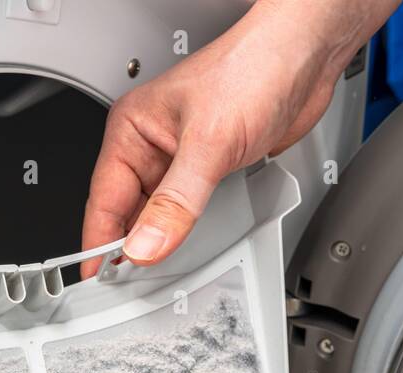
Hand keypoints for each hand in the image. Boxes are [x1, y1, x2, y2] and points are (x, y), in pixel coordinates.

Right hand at [81, 0, 397, 277]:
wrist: (304, 56)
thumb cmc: (253, 69)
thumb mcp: (209, 144)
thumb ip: (176, 202)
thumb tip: (146, 245)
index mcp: (132, 129)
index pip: (103, 199)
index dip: (99, 243)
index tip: (97, 279)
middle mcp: (151, 144)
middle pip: (127, 213)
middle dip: (130, 248)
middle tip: (131, 287)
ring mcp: (179, 159)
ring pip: (157, 215)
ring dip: (159, 241)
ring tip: (159, 271)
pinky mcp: (207, 169)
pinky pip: (186, 211)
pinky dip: (186, 233)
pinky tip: (189, 248)